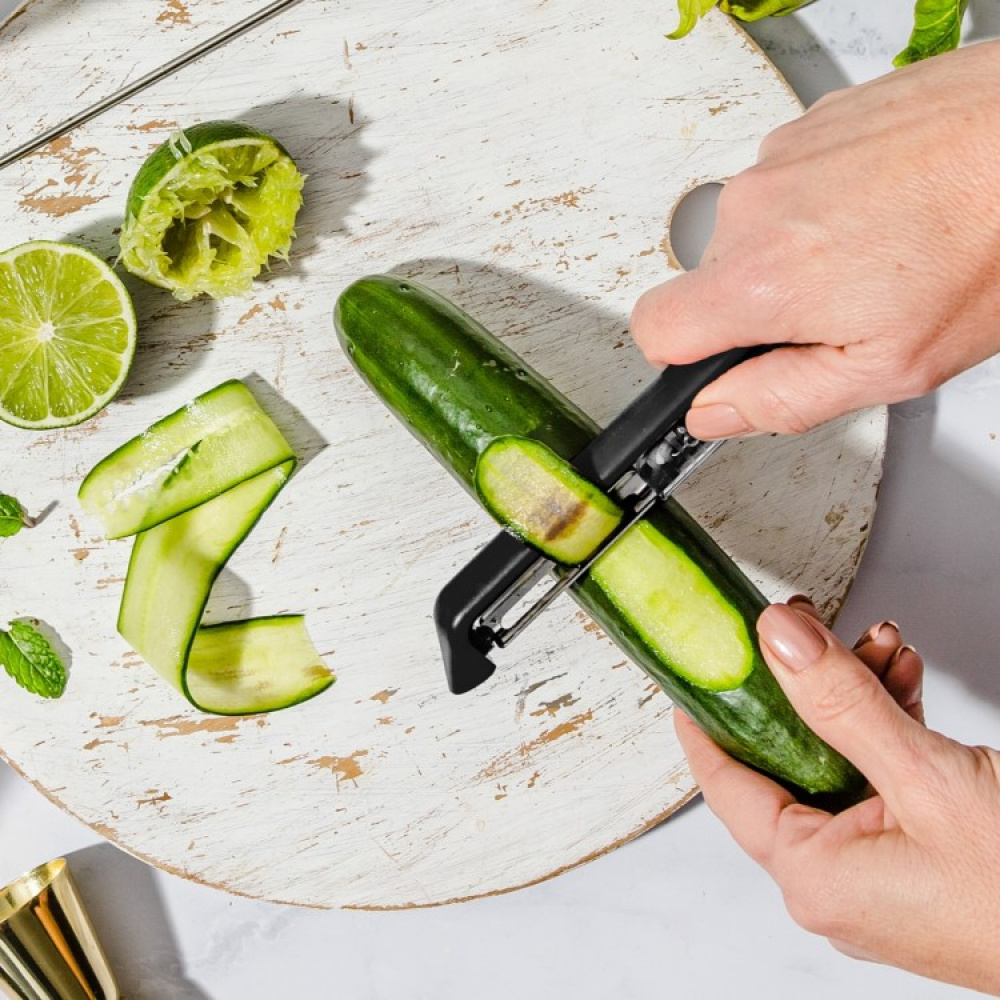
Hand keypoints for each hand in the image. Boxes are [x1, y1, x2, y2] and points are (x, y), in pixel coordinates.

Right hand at [631, 41, 999, 437]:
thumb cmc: (988, 241)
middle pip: (710, 282)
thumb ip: (782, 399)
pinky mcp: (811, 122)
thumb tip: (715, 413)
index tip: (724, 363)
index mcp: (761, 279)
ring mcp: (781, 156)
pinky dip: (823, 202)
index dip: (684, 360)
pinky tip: (885, 209)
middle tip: (842, 311)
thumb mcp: (890, 364)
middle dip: (761, 307)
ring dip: (797, 251)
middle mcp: (753, 207)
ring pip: (752, 231)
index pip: (654, 330)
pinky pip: (788, 184)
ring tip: (879, 252)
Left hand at [674, 596, 999, 993]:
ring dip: (855, 695)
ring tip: (878, 644)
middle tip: (806, 627)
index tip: (696, 663)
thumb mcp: (927, 779)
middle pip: (788, 759)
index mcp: (815, 877)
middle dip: (803, 684)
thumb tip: (779, 639)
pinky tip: (904, 679)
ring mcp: (881, 874)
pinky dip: (890, 726)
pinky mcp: (920, 859)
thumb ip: (842, 702)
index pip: (726, 779)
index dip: (708, 712)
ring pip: (840, 760)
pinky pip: (883, 780)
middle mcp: (838, 883)